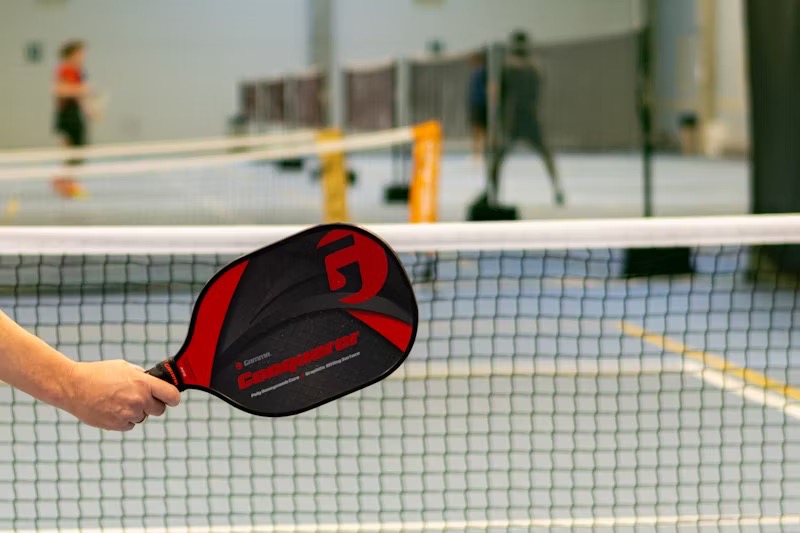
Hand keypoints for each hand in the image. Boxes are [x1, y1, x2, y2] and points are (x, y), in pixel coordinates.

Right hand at [61, 360, 180, 430]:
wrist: (72, 386)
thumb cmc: (98, 374)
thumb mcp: (124, 368)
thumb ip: (142, 377)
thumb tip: (155, 383)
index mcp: (143, 384)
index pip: (172, 396)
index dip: (173, 398)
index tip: (171, 399)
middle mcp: (138, 400)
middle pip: (159, 410)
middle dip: (153, 404)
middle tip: (140, 398)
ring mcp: (128, 414)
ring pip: (143, 417)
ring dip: (136, 411)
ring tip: (119, 400)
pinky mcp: (117, 425)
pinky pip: (129, 425)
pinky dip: (124, 419)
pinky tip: (112, 408)